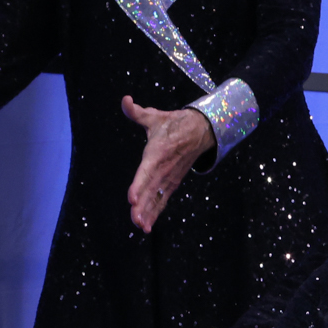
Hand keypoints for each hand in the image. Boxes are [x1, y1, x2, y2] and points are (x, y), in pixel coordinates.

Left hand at [122, 95, 214, 232]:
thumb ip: (137, 111)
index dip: (139, 185)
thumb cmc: (174, 124)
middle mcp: (164, 169)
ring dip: (149, 213)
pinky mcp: (172, 183)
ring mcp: (169, 178)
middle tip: (135, 220)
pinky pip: (162, 200)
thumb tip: (125, 100)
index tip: (131, 198)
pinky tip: (145, 226)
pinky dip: (155, 213)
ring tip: (140, 227)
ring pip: (157, 199)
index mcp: (158, 153)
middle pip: (152, 191)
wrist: (201, 132)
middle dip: (143, 206)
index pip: (147, 171)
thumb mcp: (155, 116)